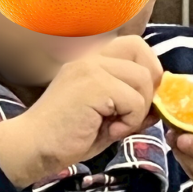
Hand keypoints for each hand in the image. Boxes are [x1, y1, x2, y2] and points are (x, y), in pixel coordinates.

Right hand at [0, 36, 162, 188]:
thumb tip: (159, 105)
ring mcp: (91, 68)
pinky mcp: (94, 84)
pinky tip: (109, 131)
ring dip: (139, 109)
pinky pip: (134, 101)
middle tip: (137, 109)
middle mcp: (90, 57)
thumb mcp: (105, 116)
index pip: (134, 45)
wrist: (32, 146)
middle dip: (150, 81)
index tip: (140, 101)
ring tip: (116, 125)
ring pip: (142, 79)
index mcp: (90, 60)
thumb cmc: (65, 135)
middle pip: (140, 49)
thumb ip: (130, 105)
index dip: (147, 70)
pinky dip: (130, 122)